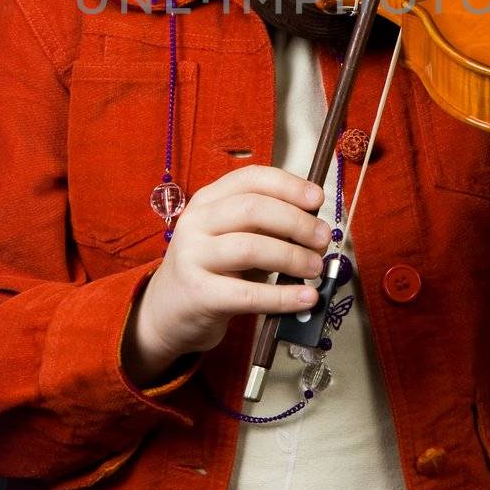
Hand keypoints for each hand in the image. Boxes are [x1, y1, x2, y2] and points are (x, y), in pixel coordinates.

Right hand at [131, 166, 331, 369]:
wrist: (167, 311)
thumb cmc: (212, 269)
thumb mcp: (232, 237)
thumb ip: (265, 226)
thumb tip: (315, 225)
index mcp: (208, 200)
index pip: (251, 179)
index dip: (289, 185)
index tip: (318, 199)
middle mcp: (197, 222)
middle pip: (253, 209)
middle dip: (297, 222)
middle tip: (322, 239)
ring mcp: (193, 257)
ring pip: (251, 248)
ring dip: (292, 257)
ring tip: (316, 268)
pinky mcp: (199, 294)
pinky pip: (248, 294)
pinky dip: (283, 297)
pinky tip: (306, 298)